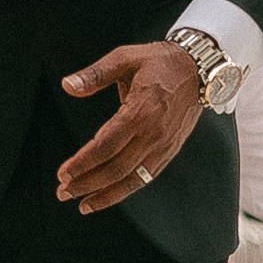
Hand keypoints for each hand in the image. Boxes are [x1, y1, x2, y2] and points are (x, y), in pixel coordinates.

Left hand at [55, 39, 202, 214]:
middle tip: (63, 193)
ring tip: (83, 205)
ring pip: (133, 178)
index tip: (63, 174)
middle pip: (116, 168)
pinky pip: (147, 176)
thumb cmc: (158, 62)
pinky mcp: (171, 149)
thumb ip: (94, 74)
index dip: (83, 163)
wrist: (199, 69)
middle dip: (87, 184)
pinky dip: (127, 190)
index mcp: (140, 110)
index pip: (106, 145)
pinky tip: (110, 196)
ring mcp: (164, 144)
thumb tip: (68, 85)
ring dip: (106, 195)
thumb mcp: (124, 58)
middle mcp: (154, 132)